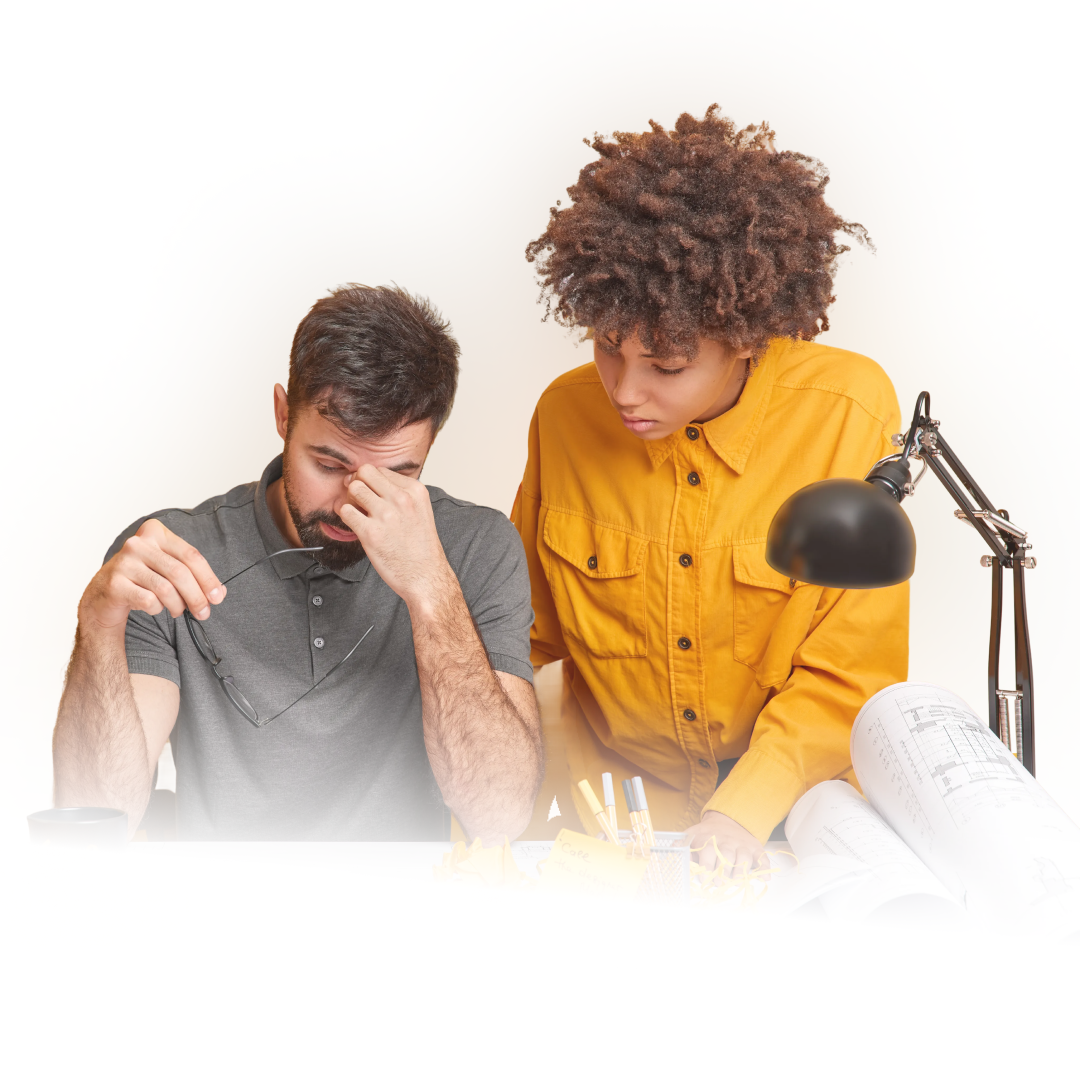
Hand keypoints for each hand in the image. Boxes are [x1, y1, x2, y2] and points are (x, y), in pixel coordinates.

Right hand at [79, 518, 225, 633]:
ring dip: (178, 605)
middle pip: (180, 572)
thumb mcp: (168, 570)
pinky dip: (157, 608)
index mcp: (155, 532)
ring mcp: (124, 562)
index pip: (191, 555)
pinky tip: (155, 607)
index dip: (208, 578)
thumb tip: (219, 592)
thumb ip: (193, 575)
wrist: (104, 594)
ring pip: (165, 588)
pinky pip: (148, 600)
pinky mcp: (115, 583)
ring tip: (179, 610)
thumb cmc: (142, 579)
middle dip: (197, 596)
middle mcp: (138, 544)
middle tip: (204, 612)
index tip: (217, 597)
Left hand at [338, 464, 454, 609]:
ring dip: (350, 499)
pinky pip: (345, 511)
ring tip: (358, 513)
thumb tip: (373, 482)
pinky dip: (345, 517)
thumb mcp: (420, 510)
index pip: (381, 470)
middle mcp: (401, 499)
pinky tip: (355, 526)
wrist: (425, 576)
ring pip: (353, 488)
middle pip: (365, 472)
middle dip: (358, 483)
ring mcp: (386, 515)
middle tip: (358, 499)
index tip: (372, 495)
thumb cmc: (421, 547)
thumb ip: (401, 494)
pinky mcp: (370, 532)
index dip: (371, 481)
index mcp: (415, 490)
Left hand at [680, 810, 767, 877]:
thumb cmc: (707, 834)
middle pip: (727, 855)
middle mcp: (727, 842)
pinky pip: (762, 857)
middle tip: (719, 883)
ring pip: (744, 857)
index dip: (706, 866)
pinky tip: (764, 878)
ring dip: (741, 871)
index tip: (704, 879)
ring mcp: (742, 845)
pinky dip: (765, 867)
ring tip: (736, 881)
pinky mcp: (755, 848)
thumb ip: (682, 846)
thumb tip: (672, 854)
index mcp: (710, 840)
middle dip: (724, 871)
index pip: (708, 852)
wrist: (727, 820)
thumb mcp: (691, 836)